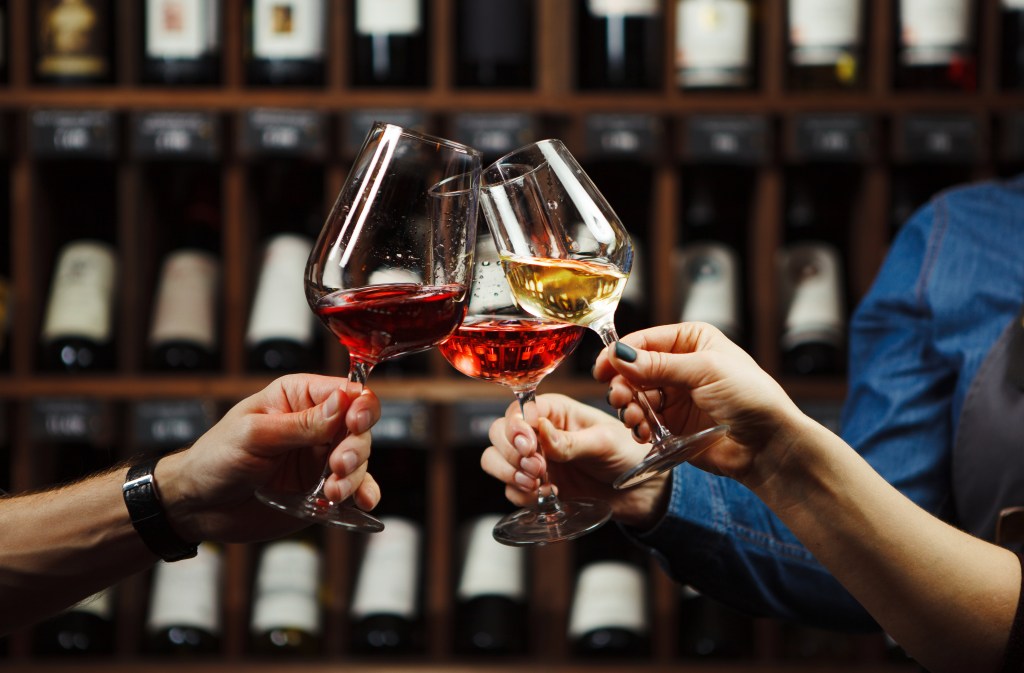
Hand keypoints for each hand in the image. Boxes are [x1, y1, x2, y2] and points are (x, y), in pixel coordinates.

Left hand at [159, 374, 381, 542]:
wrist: (198, 506)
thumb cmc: (216, 458)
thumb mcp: (255, 435)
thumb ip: (302, 423)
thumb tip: (343, 402)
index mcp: (298, 397)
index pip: (345, 391)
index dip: (359, 405)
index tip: (355, 423)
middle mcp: (316, 425)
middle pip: (359, 426)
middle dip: (355, 446)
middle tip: (338, 465)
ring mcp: (320, 458)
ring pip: (360, 458)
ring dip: (354, 475)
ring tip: (332, 491)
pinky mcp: (322, 488)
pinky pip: (355, 487)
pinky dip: (364, 493)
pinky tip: (362, 501)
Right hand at [482, 394, 670, 529]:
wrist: (639, 491)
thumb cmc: (627, 455)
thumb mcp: (603, 443)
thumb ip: (569, 441)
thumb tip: (539, 428)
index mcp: (555, 410)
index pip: (517, 411)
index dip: (516, 429)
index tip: (529, 446)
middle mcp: (538, 432)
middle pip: (497, 434)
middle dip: (511, 453)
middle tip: (538, 468)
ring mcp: (534, 459)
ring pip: (494, 460)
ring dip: (509, 473)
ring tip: (537, 483)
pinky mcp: (534, 485)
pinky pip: (510, 489)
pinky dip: (521, 494)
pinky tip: (548, 495)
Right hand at [594, 322, 804, 487]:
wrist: (768, 444)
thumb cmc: (750, 397)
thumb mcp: (705, 371)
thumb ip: (659, 365)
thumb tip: (619, 355)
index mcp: (691, 341)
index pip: (645, 340)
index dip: (620, 353)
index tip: (602, 369)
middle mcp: (680, 365)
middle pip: (633, 369)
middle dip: (622, 383)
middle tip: (618, 398)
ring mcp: (675, 395)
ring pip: (634, 396)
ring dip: (628, 407)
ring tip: (635, 419)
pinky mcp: (672, 423)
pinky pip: (643, 420)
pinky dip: (638, 426)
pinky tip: (644, 433)